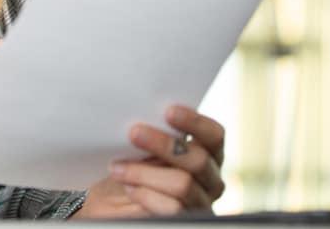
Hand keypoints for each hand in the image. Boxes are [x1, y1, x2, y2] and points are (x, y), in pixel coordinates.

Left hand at [74, 105, 225, 218]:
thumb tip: (145, 113)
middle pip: (199, 159)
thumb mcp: (145, 147)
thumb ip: (155, 131)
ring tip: (118, 168)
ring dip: (145, 172)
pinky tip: (129, 187)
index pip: (214, 135)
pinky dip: (146, 194)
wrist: (114, 204)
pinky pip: (172, 208)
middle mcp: (211, 180)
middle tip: (134, 133)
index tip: (168, 111)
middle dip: (164, 144)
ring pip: (183, 184)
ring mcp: (201, 204)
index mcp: (208, 154)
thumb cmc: (134, 168)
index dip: (195, 122)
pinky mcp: (184, 221)